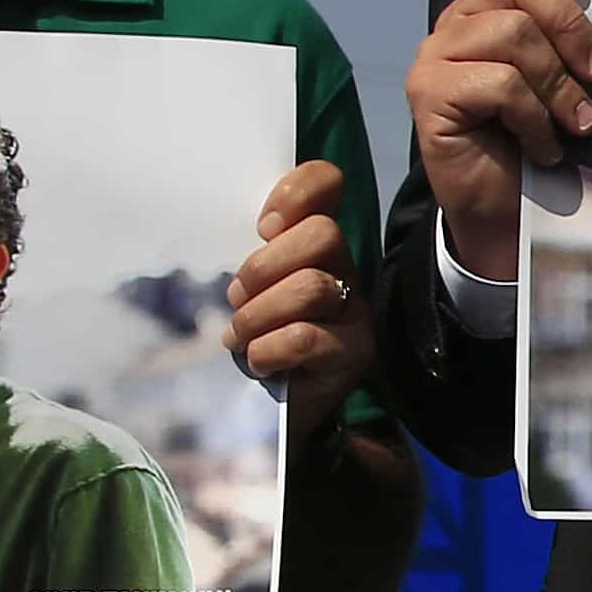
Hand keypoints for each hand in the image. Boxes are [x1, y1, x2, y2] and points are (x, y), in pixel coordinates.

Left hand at [227, 162, 379, 406]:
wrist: (285, 407)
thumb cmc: (262, 338)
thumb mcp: (250, 290)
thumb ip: (250, 260)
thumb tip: (236, 263)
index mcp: (316, 242)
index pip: (327, 183)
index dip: (296, 192)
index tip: (263, 228)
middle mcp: (344, 268)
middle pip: (323, 235)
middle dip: (266, 266)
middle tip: (239, 296)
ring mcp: (353, 310)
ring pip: (310, 287)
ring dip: (259, 314)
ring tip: (241, 335)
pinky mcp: (354, 352)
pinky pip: (305, 337)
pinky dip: (268, 348)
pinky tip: (258, 360)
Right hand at [408, 0, 591, 282]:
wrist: (505, 210)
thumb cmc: (542, 140)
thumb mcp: (568, 78)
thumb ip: (573, 34)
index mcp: (493, 3)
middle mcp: (459, 18)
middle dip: (571, 27)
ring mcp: (437, 53)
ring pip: (512, 34)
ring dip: (560, 86)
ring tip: (577, 125)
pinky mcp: (428, 91)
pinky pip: (499, 84)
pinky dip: (535, 119)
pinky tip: (543, 148)